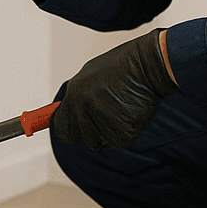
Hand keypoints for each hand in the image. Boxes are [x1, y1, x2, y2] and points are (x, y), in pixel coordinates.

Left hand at [53, 29, 178, 150]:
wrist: (147, 66)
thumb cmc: (123, 67)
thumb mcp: (89, 75)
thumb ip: (76, 97)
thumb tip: (67, 111)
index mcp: (73, 95)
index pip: (59, 127)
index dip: (68, 128)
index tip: (72, 129)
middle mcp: (82, 110)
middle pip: (77, 137)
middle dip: (89, 131)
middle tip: (104, 116)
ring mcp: (100, 122)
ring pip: (98, 141)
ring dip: (107, 130)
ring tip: (119, 108)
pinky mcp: (119, 134)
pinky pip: (116, 140)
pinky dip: (124, 130)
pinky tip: (129, 112)